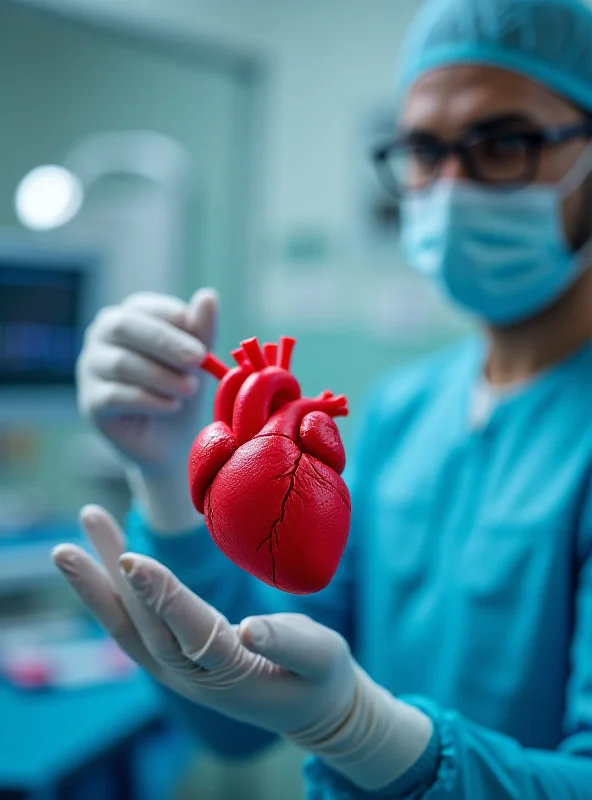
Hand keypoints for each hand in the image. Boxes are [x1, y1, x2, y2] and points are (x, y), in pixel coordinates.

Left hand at [53, 505, 432, 791]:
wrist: (309, 709)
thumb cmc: (319, 676)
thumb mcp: (322, 657)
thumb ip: (290, 642)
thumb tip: (251, 626)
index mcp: (231, 672)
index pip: (188, 630)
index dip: (161, 595)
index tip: (131, 559)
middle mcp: (191, 676)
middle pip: (143, 623)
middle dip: (111, 574)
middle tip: (88, 522)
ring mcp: (176, 672)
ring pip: (128, 626)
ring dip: (96, 586)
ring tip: (67, 547)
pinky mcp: (172, 662)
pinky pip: (132, 630)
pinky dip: (109, 600)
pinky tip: (96, 567)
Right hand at [77, 289, 217, 475]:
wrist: (170, 441)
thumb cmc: (181, 388)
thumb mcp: (196, 359)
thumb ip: (202, 329)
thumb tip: (208, 295)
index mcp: (129, 316)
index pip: (144, 307)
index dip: (174, 320)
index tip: (202, 340)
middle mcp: (101, 336)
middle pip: (124, 327)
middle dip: (165, 342)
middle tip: (198, 359)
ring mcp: (90, 368)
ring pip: (121, 363)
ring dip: (162, 376)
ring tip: (190, 389)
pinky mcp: (91, 402)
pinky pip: (114, 395)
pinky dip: (148, 400)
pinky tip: (171, 406)